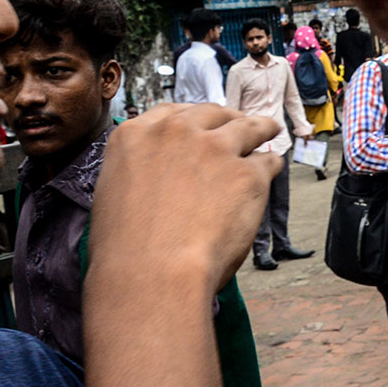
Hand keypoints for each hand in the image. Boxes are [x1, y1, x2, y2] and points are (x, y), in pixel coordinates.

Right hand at [89, 103, 281, 293]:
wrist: (152, 273)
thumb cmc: (125, 251)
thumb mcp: (114, 195)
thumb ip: (141, 171)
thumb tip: (160, 176)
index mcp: (134, 135)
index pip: (172, 113)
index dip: (192, 119)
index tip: (203, 125)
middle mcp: (175, 133)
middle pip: (211, 113)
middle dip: (227, 118)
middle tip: (239, 124)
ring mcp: (215, 149)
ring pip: (247, 127)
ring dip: (260, 128)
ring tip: (269, 129)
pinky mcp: (248, 173)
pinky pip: (267, 161)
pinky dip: (271, 166)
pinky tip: (273, 170)